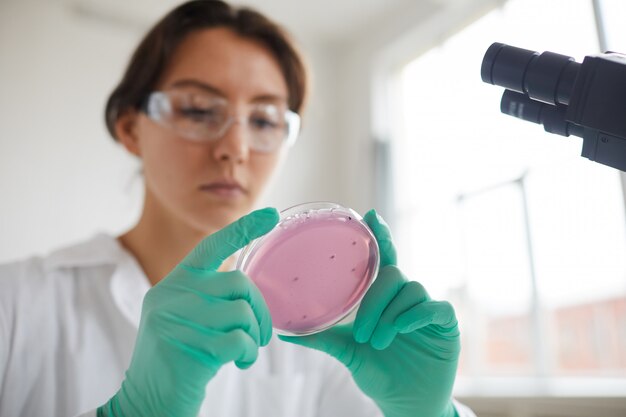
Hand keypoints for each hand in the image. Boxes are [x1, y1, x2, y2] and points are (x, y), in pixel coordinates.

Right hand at [98, 208, 278, 416]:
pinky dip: (247, 353)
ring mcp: (173, 318)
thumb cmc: (180, 358)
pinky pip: (238, 339)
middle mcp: (171, 293)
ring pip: (241, 312)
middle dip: (260, 310)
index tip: (271, 216)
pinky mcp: (182, 345)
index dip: (243, 229)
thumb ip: (209, 297)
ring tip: (245, 351)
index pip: (211, 246)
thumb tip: (249, 287)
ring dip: (254, 337)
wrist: (147, 401)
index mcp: (175, 282)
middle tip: (261, 334)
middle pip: (239, 282)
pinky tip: (238, 362)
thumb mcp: (188, 318)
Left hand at [279, 210, 459, 416]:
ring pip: (411, 291)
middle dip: (373, 301)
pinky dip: (415, 316)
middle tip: (360, 333)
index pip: (384, 259)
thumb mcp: (347, 352)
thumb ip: (322, 338)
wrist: (405, 403)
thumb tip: (284, 332)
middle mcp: (406, 297)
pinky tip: (400, 330)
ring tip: (377, 341)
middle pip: (393, 275)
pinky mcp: (446, 324)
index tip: (369, 215)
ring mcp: (427, 310)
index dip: (379, 236)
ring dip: (389, 316)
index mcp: (385, 298)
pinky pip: (434, 307)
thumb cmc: (378, 372)